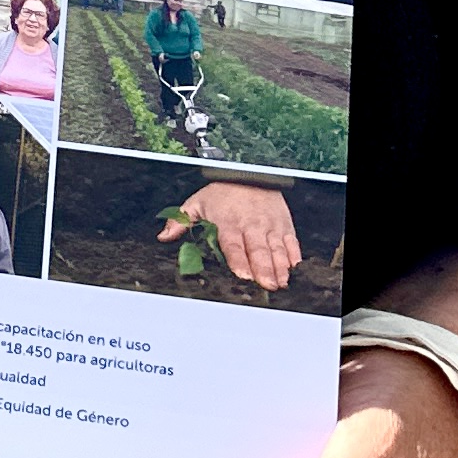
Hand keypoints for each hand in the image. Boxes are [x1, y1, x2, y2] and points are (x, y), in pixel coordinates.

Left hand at [163, 181, 301, 289]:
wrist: (249, 171)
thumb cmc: (223, 191)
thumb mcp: (197, 202)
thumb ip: (180, 221)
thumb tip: (164, 236)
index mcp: (228, 223)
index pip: (233, 245)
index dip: (239, 261)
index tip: (244, 275)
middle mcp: (251, 225)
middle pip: (258, 251)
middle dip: (264, 270)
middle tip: (268, 285)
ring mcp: (270, 225)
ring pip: (276, 249)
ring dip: (280, 267)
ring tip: (281, 282)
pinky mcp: (284, 224)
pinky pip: (291, 241)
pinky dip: (294, 255)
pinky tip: (293, 268)